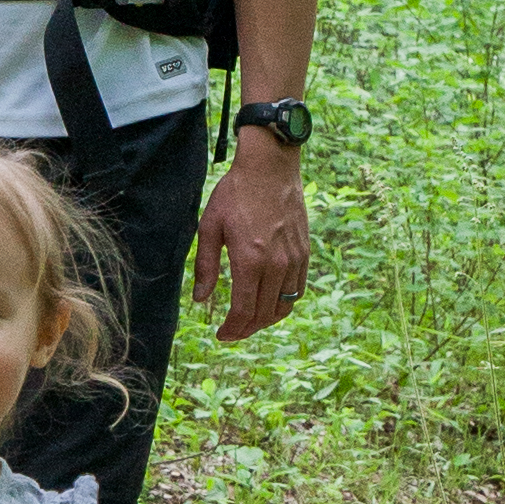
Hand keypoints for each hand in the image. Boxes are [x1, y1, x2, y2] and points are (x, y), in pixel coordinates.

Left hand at [192, 138, 308, 344]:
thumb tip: (200, 299)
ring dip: (265, 320)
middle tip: (231, 332)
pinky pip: (297, 290)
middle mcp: (275, 264)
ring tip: (249, 321)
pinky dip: (284, 303)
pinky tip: (269, 302)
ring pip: (283, 306)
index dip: (232, 329)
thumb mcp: (210, 227)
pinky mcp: (304, 253)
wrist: (270, 168)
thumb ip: (206, 267)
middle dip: (246, 329)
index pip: (243, 311)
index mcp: (249, 260)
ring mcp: (293, 259)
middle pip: (263, 314)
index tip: (221, 335)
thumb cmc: (235, 194)